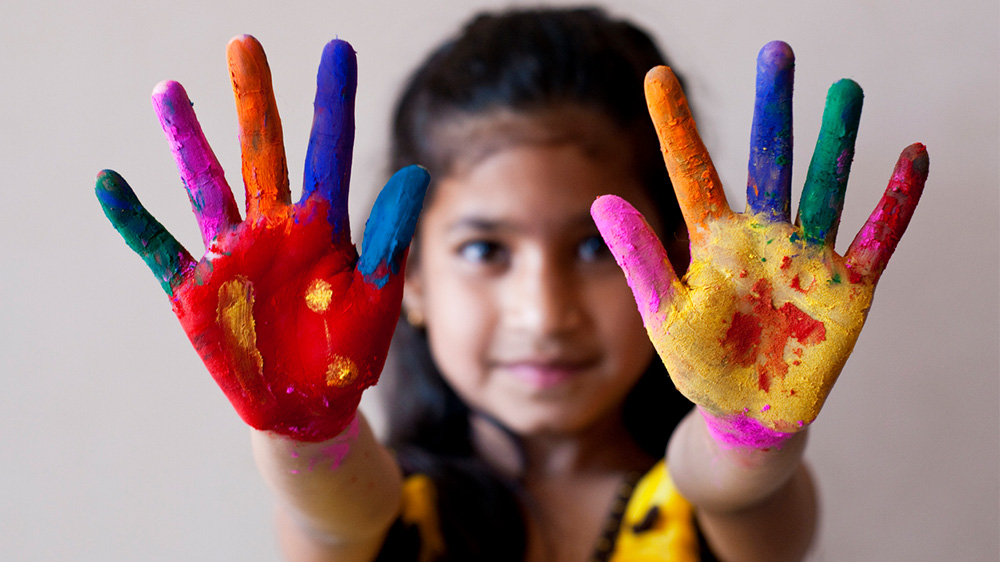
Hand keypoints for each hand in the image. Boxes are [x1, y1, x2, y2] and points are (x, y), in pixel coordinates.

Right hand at [96, 36, 428, 441]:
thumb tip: (416, 172)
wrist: (311, 407)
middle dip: (254, 100)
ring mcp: (233, 255)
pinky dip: (134, 219)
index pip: (330, 153)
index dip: (333, 103)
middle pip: (263, 152)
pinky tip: (111, 182)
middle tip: (244, 43)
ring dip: (186, 141)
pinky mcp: (196, 290)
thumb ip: (390, 237)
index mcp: (325, 228)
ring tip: (168, 90)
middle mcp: (275, 229)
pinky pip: (160, 247)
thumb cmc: (350, 351)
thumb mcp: (378, 297)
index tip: (337, 49)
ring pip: (206, 185)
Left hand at [592, 41, 926, 447]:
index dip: (676, 126)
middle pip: (769, 160)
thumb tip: (602, 200)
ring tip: (844, 90)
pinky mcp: (848, 287)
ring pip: (824, 185)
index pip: (693, 171)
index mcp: (714, 241)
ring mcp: (807, 257)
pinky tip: (913, 155)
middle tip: (777, 52)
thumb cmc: (700, 364)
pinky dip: (897, 200)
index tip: (657, 77)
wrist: (747, 413)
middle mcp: (762, 236)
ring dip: (836, 140)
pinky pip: (878, 236)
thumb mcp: (665, 312)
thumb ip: (640, 259)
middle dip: (773, 109)